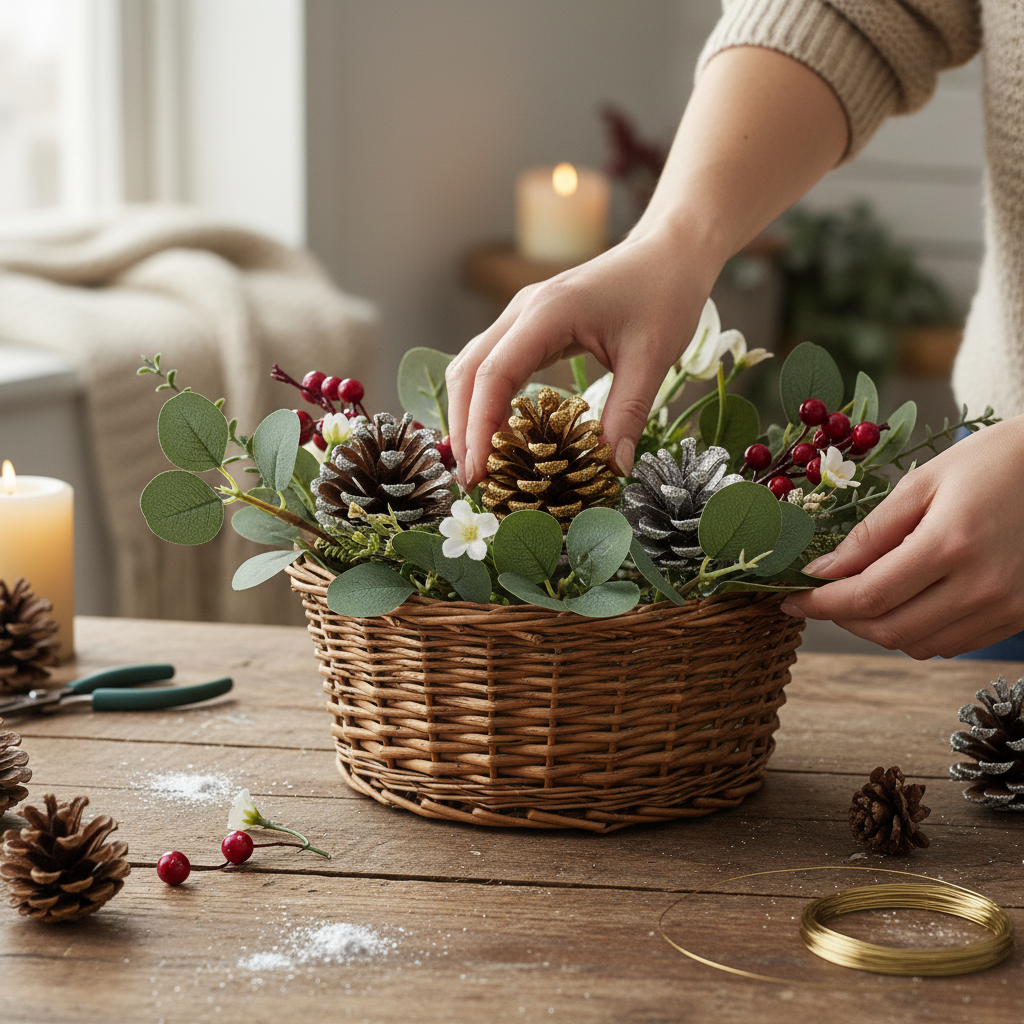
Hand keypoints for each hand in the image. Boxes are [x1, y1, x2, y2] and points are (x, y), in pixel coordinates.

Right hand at [446, 227, 716, 485]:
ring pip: (472, 367)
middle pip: (467, 373)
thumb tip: (612, 468)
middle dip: (463, 428)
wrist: (669, 251)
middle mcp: (522, 311)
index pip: (492, 376)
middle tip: (470, 481)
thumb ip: (628, 413)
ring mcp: (521, 316)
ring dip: (467, 415)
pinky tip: (498, 434)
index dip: (479, 428)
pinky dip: (485, 401)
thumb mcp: (652, 357)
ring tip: (478, 464)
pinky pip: (492, 365)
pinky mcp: (529, 325)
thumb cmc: (664, 294)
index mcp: (547, 313)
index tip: (477, 473)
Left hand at [781, 416, 1023, 658]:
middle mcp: (982, 586)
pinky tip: (902, 602)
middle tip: (818, 598)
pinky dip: (915, 631)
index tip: (790, 597)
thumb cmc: (994, 462)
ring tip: (856, 598)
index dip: (821, 603)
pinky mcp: (1019, 616)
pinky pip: (951, 643)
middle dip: (842, 619)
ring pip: (918, 645)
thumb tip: (823, 571)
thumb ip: (870, 533)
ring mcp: (1006, 607)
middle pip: (889, 630)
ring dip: (877, 628)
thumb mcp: (924, 482)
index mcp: (951, 544)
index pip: (867, 596)